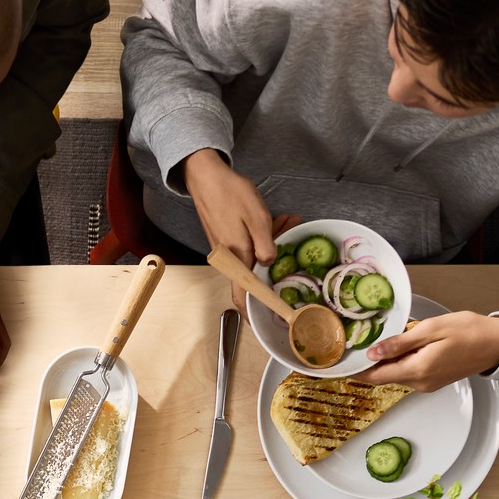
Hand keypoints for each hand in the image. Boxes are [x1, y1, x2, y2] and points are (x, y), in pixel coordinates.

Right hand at [183, 150, 297, 309]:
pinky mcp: (228, 240)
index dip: (254, 312)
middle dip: (276, 264)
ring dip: (272, 245)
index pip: (242, 296)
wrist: (206, 178)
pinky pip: (249, 246)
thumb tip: (269, 263)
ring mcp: (228, 250)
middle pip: (254, 274)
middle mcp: (230, 259)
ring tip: (287, 222)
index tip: (267, 320)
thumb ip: (266, 245)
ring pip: (254, 258)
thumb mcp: (257, 218)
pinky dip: (263, 237)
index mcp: (236, 258)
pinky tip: (274, 222)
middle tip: (292, 239)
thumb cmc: (230, 195)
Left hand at [353, 311, 498, 392]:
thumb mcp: (431, 330)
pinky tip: (406, 346)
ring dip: (388, 360)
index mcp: (416, 370)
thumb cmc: (469, 331)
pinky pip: (409, 372)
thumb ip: (399, 343)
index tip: (339, 365)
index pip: (374, 377)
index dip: (355, 371)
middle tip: (356, 344)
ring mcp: (426, 385)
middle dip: (369, 363)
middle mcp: (419, 383)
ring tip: (382, 340)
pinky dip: (402, 361)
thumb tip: (372, 354)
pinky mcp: (433, 381)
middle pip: (383, 375)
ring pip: (396, 373)